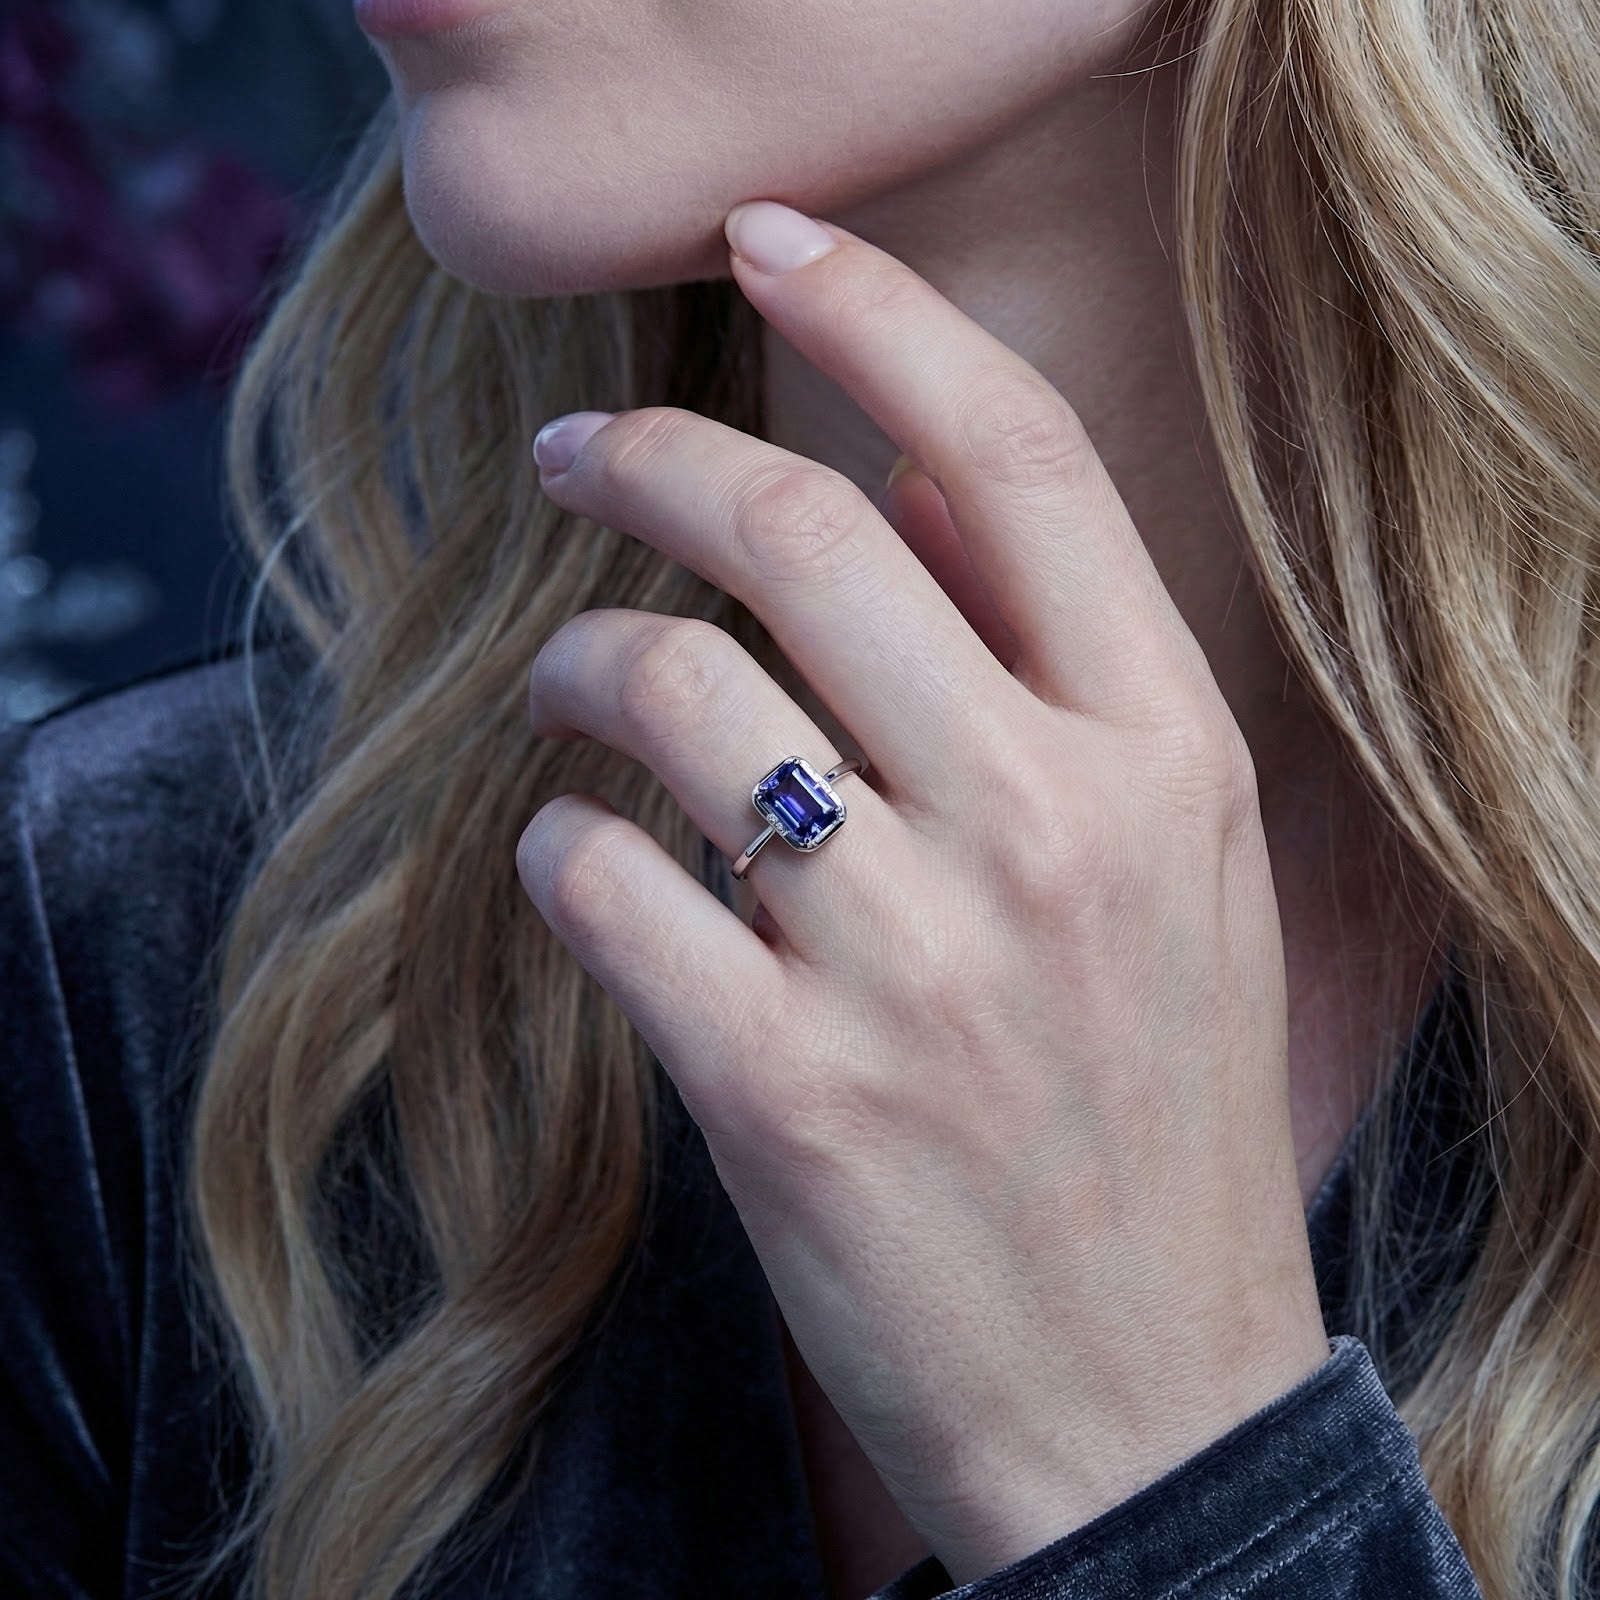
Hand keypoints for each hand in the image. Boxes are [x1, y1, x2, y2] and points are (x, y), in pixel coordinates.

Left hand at [516, 200, 1330, 1585]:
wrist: (1152, 1403)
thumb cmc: (1159, 1128)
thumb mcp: (1184, 882)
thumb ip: (1062, 674)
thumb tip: (911, 491)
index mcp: (1171, 760)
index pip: (1019, 459)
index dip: (880, 312)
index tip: (772, 237)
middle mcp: (1054, 831)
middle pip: (807, 536)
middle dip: (655, 457)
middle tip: (581, 452)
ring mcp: (917, 963)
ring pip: (671, 696)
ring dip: (579, 663)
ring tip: (560, 684)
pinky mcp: (786, 1093)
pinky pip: (602, 887)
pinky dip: (555, 852)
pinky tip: (572, 867)